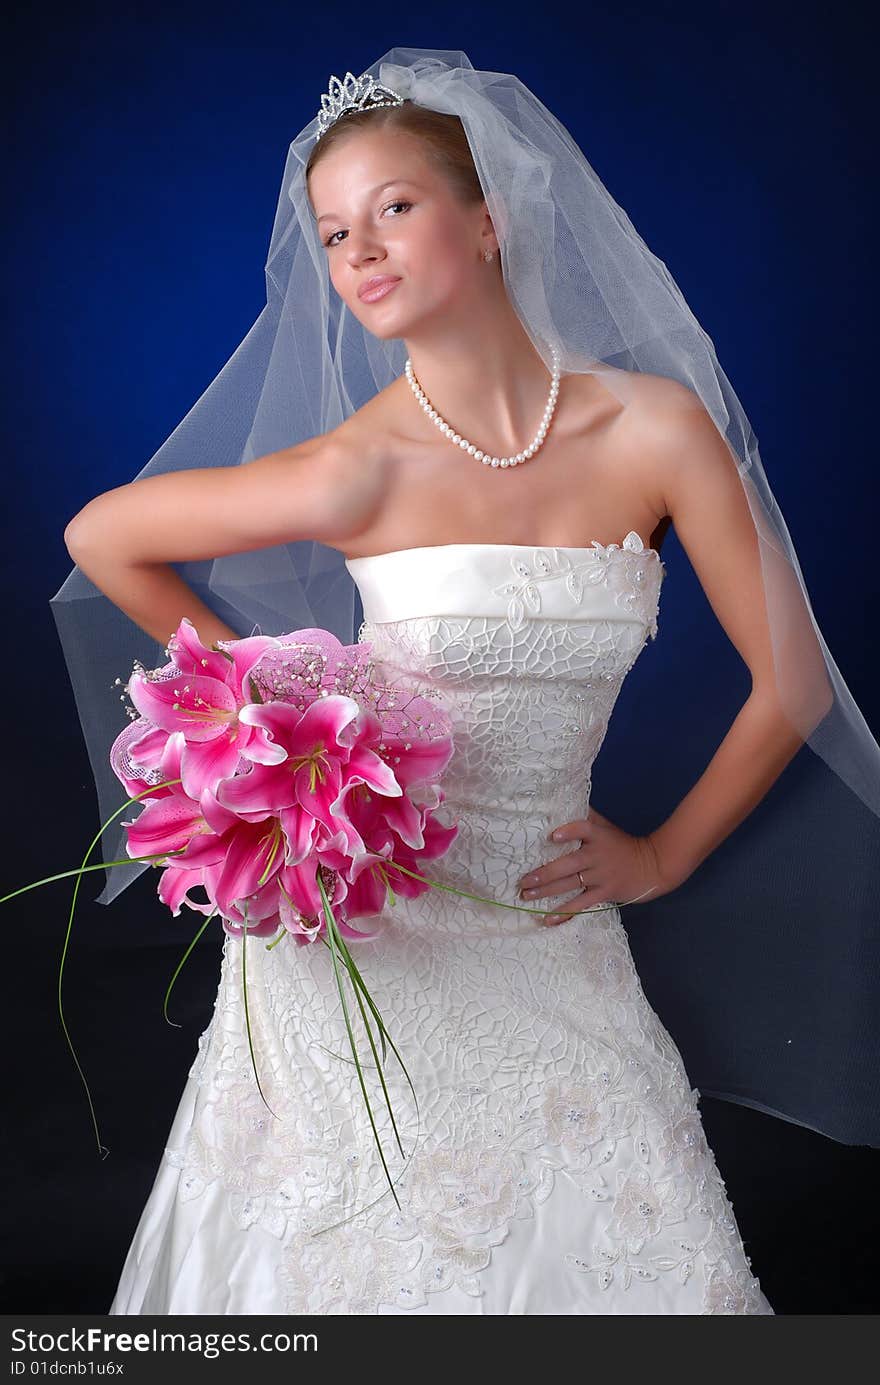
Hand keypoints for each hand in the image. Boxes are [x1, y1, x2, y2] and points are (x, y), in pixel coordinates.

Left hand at [516, 807, 676, 926]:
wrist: (652, 866)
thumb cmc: (622, 844)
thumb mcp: (606, 827)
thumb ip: (587, 817)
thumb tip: (563, 802)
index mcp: (597, 836)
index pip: (582, 829)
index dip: (568, 832)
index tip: (553, 837)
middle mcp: (597, 855)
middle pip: (568, 864)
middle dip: (544, 874)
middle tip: (523, 880)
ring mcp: (600, 876)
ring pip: (570, 884)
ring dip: (546, 891)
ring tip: (526, 895)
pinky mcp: (604, 893)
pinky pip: (582, 904)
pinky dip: (565, 913)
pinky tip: (548, 919)